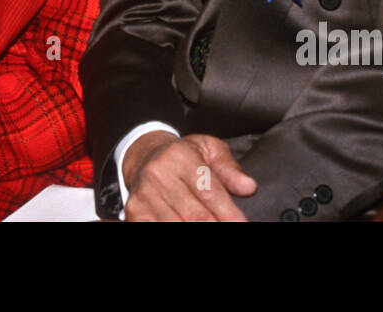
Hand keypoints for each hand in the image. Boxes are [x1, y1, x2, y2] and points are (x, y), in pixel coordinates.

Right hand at [122, 131, 256, 220]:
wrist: (145, 157)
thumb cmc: (183, 156)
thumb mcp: (209, 150)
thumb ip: (230, 168)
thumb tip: (248, 187)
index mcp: (180, 157)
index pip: (210, 192)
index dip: (229, 214)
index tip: (241, 225)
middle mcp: (158, 175)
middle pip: (195, 216)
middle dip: (216, 226)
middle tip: (231, 230)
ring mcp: (144, 195)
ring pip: (178, 226)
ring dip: (199, 233)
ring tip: (213, 230)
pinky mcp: (135, 212)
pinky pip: (156, 228)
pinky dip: (175, 230)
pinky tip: (185, 226)